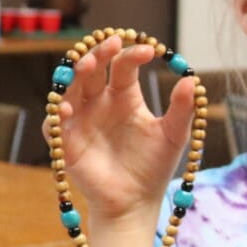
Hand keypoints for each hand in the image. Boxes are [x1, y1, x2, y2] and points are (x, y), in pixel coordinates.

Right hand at [53, 34, 197, 223]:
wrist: (136, 202)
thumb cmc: (154, 167)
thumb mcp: (174, 136)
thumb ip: (182, 109)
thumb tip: (192, 80)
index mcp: (124, 96)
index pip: (122, 66)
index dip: (132, 55)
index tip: (150, 50)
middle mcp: (99, 103)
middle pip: (92, 70)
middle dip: (97, 54)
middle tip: (109, 44)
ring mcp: (80, 120)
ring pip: (70, 88)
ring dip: (75, 75)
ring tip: (87, 65)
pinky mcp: (66, 143)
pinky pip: (54, 124)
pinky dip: (58, 114)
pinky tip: (69, 107)